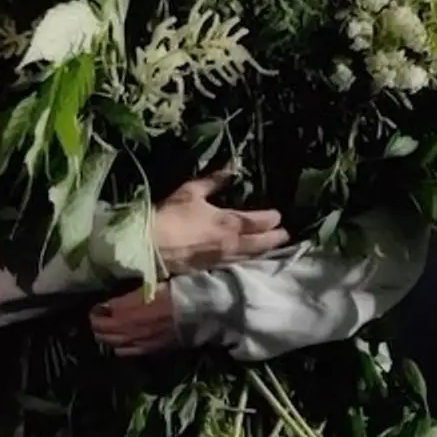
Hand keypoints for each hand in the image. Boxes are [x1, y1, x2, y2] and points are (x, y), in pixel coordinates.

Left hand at [90, 284, 179, 356]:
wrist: (192, 312)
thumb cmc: (170, 293)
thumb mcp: (145, 287)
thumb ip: (126, 297)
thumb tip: (111, 303)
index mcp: (122, 309)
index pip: (98, 313)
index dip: (95, 310)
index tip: (98, 307)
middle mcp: (123, 328)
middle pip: (100, 331)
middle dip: (97, 325)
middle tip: (100, 319)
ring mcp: (134, 341)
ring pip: (109, 344)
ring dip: (106, 337)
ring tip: (109, 332)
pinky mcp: (145, 350)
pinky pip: (124, 352)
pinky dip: (119, 347)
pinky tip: (123, 342)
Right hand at [153, 169, 287, 275]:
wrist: (151, 246)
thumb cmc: (171, 215)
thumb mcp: (192, 191)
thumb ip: (214, 181)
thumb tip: (232, 167)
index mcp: (230, 222)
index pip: (260, 222)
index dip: (272, 218)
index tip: (279, 215)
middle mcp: (232, 243)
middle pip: (261, 243)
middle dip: (275, 238)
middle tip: (286, 235)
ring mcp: (222, 258)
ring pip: (250, 256)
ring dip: (264, 251)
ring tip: (273, 248)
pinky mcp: (211, 268)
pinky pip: (236, 264)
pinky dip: (247, 260)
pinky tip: (248, 259)